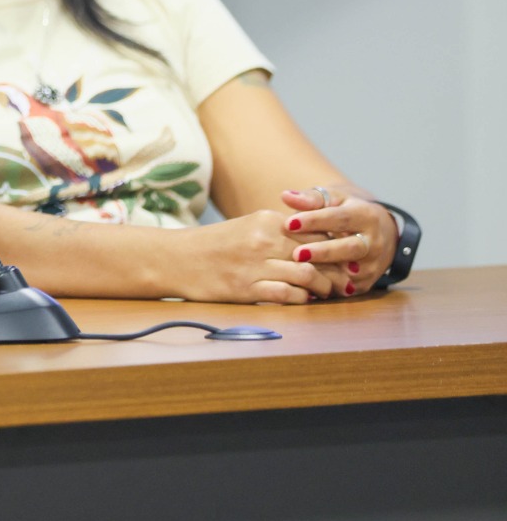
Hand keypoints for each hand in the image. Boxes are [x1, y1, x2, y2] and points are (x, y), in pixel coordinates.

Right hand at [174, 210, 331, 303]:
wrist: (175, 258)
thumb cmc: (213, 244)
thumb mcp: (247, 227)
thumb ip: (278, 232)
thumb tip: (314, 244)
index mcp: (266, 220)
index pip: (316, 233)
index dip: (335, 247)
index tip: (345, 258)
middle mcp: (264, 240)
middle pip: (318, 255)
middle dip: (336, 270)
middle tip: (345, 280)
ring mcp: (255, 265)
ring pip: (308, 275)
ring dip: (324, 287)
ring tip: (328, 292)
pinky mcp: (246, 288)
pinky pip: (287, 294)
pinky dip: (301, 299)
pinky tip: (304, 299)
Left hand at [279, 188, 398, 297]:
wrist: (378, 231)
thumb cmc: (346, 210)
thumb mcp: (334, 199)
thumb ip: (311, 198)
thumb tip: (285, 195)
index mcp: (366, 216)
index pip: (340, 218)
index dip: (315, 221)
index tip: (289, 223)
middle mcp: (374, 242)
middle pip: (350, 248)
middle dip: (324, 252)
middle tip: (297, 254)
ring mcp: (373, 265)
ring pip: (350, 272)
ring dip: (325, 273)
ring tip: (300, 271)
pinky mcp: (367, 283)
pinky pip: (347, 288)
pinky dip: (328, 287)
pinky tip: (306, 286)